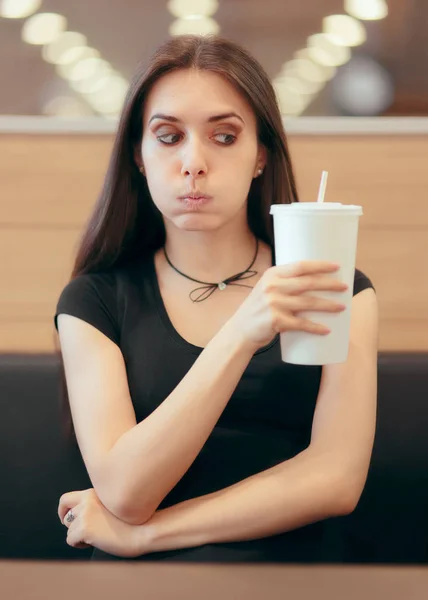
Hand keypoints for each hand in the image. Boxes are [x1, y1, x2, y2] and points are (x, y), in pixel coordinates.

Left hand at [58, 488, 149, 557]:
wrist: (144, 529)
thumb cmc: (133, 520)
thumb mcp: (112, 503)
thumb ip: (97, 504)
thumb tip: (80, 515)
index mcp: (95, 492)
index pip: (67, 498)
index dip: (64, 510)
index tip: (68, 518)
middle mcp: (87, 499)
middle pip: (65, 512)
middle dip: (68, 522)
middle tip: (79, 531)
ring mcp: (85, 513)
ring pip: (69, 528)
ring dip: (79, 535)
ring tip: (97, 536)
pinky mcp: (85, 528)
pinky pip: (70, 540)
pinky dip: (80, 545)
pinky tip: (95, 542)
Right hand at [227, 261, 348, 350]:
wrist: (240, 330)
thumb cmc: (258, 310)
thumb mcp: (267, 289)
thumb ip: (285, 283)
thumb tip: (314, 280)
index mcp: (272, 275)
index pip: (300, 266)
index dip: (320, 265)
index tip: (337, 266)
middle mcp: (273, 287)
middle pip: (308, 283)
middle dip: (330, 284)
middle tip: (345, 287)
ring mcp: (274, 304)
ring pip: (308, 303)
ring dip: (328, 305)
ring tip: (342, 307)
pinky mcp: (276, 321)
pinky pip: (302, 324)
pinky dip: (315, 327)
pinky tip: (327, 329)